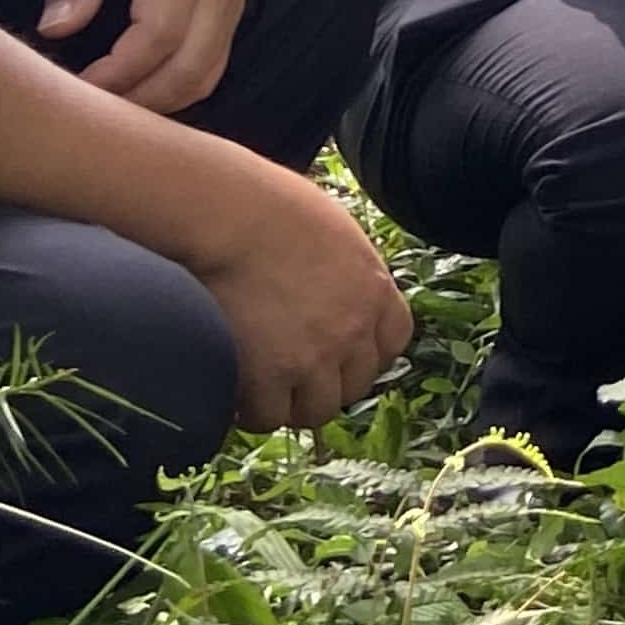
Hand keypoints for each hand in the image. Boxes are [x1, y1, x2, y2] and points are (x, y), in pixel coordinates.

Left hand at [38, 0, 247, 114]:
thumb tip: (55, 30)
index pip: (157, 37)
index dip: (118, 74)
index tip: (74, 88)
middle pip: (189, 70)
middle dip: (138, 102)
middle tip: (88, 112)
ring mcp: (234, 1)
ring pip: (206, 76)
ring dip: (160, 103)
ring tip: (111, 108)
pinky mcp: (234, 10)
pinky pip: (213, 65)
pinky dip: (178, 88)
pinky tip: (139, 89)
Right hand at [191, 166, 414, 431]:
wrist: (230, 217)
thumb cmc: (271, 207)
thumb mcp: (334, 231)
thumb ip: (344, 270)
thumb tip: (329, 284)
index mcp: (375, 288)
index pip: (393, 343)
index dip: (364, 353)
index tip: (337, 354)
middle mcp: (354, 329)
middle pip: (355, 385)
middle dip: (326, 383)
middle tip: (291, 374)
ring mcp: (315, 356)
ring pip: (315, 411)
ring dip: (290, 404)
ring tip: (260, 389)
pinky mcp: (270, 376)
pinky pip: (268, 417)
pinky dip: (250, 412)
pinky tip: (234, 392)